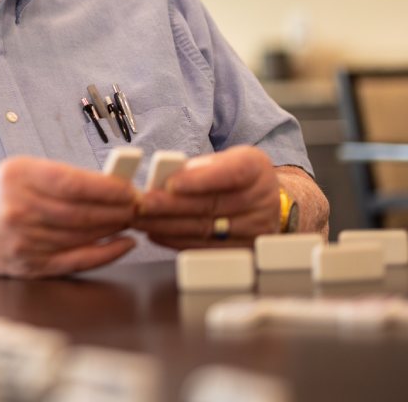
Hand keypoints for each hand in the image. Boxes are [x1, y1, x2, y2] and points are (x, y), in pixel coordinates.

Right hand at [0, 156, 137, 277]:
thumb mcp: (17, 171)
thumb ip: (58, 176)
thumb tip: (109, 185)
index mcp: (17, 178)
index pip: (73, 183)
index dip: (108, 188)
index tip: (128, 188)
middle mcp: (19, 209)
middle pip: (83, 212)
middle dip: (118, 209)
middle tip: (138, 205)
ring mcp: (24, 241)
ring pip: (83, 235)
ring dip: (114, 228)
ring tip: (130, 220)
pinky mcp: (31, 265)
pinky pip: (77, 260)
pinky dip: (105, 253)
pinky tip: (122, 244)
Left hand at [133, 145, 279, 249]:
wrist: (266, 200)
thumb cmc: (239, 176)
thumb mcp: (227, 158)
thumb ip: (201, 165)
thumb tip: (172, 175)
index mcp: (256, 168)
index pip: (231, 174)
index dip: (200, 180)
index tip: (171, 183)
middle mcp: (261, 200)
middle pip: (212, 205)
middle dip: (171, 205)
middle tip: (142, 204)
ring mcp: (255, 229)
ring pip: (205, 228)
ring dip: (167, 225)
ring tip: (141, 219)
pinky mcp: (243, 250)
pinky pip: (205, 247)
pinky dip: (176, 240)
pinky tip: (155, 232)